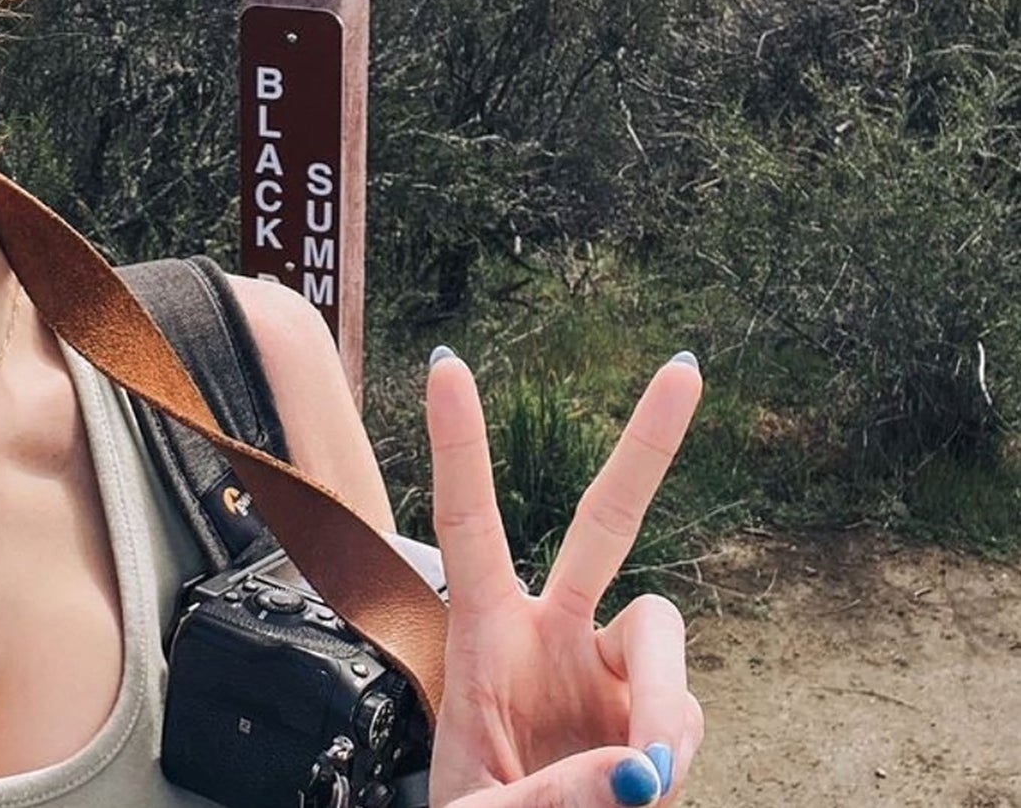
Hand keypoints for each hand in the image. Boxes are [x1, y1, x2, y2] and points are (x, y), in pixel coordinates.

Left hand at [425, 350, 703, 807]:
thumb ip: (550, 797)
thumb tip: (638, 769)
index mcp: (483, 634)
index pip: (467, 524)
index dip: (459, 446)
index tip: (446, 366)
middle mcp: (552, 635)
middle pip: (605, 523)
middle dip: (645, 446)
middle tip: (685, 367)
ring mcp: (607, 672)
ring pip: (661, 632)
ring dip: (662, 700)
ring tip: (642, 782)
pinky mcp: (653, 718)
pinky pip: (685, 714)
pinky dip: (675, 752)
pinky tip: (648, 792)